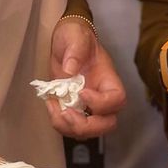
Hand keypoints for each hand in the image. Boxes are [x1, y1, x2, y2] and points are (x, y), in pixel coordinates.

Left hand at [47, 17, 126, 138]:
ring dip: (69, 127)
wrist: (65, 42)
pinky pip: (71, 127)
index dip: (102, 103)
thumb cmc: (75, 36)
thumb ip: (76, 49)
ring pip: (89, 131)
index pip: (117, 99)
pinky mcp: (73, 109)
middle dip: (87, 126)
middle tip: (67, 113)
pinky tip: (50, 104)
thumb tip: (70, 70)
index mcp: (109, 79)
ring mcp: (88, 106)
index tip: (81, 92)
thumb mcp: (75, 36)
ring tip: (53, 107)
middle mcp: (102, 97)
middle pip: (107, 123)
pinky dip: (59, 123)